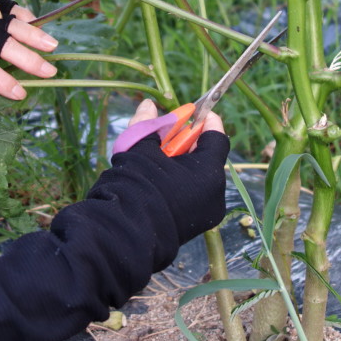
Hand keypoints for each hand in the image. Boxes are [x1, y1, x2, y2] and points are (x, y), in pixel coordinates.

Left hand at [0, 3, 58, 99]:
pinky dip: (24, 16)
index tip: (20, 94)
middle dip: (27, 58)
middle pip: (0, 43)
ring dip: (33, 34)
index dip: (0, 81)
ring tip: (53, 46)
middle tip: (50, 72)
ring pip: (8, 21)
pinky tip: (39, 27)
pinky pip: (6, 6)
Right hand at [114, 99, 229, 243]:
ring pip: (199, 178)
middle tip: (168, 135)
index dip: (206, 121)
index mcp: (209, 173)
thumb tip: (148, 105)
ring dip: (182, 163)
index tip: (194, 112)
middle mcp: (215, 194)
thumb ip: (149, 125)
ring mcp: (206, 214)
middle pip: (208, 158)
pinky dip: (179, 182)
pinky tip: (157, 180)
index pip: (217, 137)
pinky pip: (193, 195)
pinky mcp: (193, 227)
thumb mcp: (140, 149)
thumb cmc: (135, 186)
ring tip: (156, 158)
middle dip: (189, 143)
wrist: (123, 235)